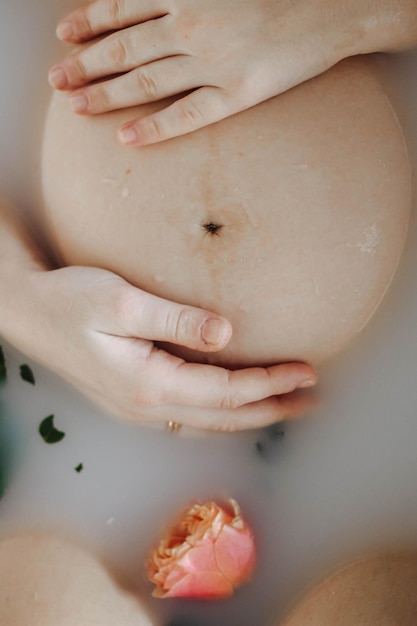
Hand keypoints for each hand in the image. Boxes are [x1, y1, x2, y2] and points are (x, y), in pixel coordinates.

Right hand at [17, 266, 315, 431]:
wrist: (28, 313)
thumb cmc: (70, 301)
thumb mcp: (122, 303)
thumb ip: (176, 320)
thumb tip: (227, 333)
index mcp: (150, 384)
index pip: (227, 392)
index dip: (270, 384)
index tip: (306, 372)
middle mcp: (147, 406)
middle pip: (224, 417)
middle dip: (271, 409)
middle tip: (311, 401)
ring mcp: (139, 408)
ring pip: (208, 421)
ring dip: (250, 414)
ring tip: (284, 405)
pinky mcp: (133, 398)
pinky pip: (190, 415)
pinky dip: (222, 411)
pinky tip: (234, 403)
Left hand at [48, 0, 368, 145]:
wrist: (336, 4)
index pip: (124, 8)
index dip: (90, 23)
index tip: (65, 35)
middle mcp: (192, 25)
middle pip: (125, 48)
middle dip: (86, 64)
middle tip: (58, 80)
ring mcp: (212, 62)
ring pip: (146, 81)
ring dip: (106, 95)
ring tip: (77, 107)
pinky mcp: (236, 94)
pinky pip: (186, 114)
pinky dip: (154, 127)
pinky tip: (127, 139)